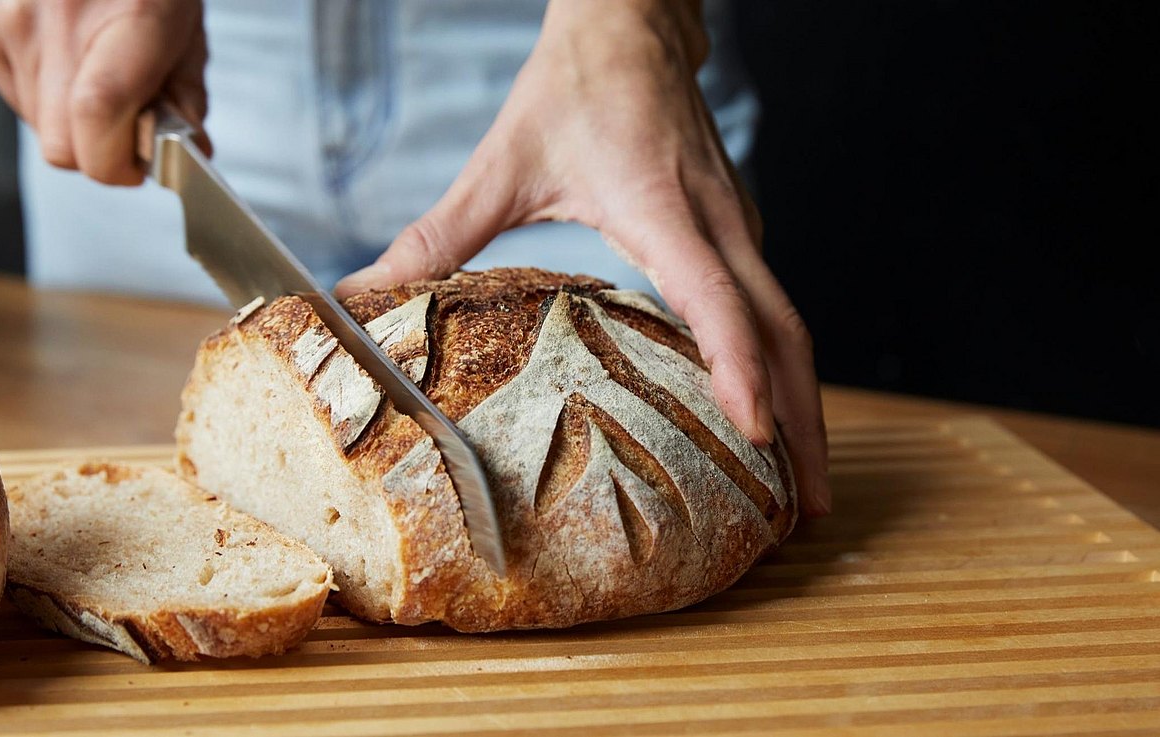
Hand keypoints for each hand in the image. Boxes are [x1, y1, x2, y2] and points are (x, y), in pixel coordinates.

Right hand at [0, 0, 207, 184]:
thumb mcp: (188, 35)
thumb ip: (184, 102)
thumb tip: (180, 154)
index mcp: (128, 21)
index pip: (98, 118)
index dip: (117, 164)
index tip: (136, 167)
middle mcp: (59, 23)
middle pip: (62, 146)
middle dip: (98, 153)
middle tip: (126, 128)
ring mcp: (12, 23)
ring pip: (38, 126)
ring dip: (73, 123)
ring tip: (98, 75)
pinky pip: (14, 95)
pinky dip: (45, 95)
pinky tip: (68, 60)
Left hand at [336, 0, 830, 515]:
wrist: (633, 23)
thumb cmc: (574, 86)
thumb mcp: (500, 164)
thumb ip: (438, 238)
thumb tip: (365, 294)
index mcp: (664, 210)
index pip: (718, 301)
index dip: (740, 370)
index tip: (755, 437)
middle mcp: (718, 224)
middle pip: (785, 332)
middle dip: (803, 423)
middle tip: (809, 509)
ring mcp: (737, 226)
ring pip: (791, 322)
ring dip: (803, 401)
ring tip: (800, 484)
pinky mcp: (737, 229)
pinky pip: (772, 306)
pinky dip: (780, 365)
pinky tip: (763, 411)